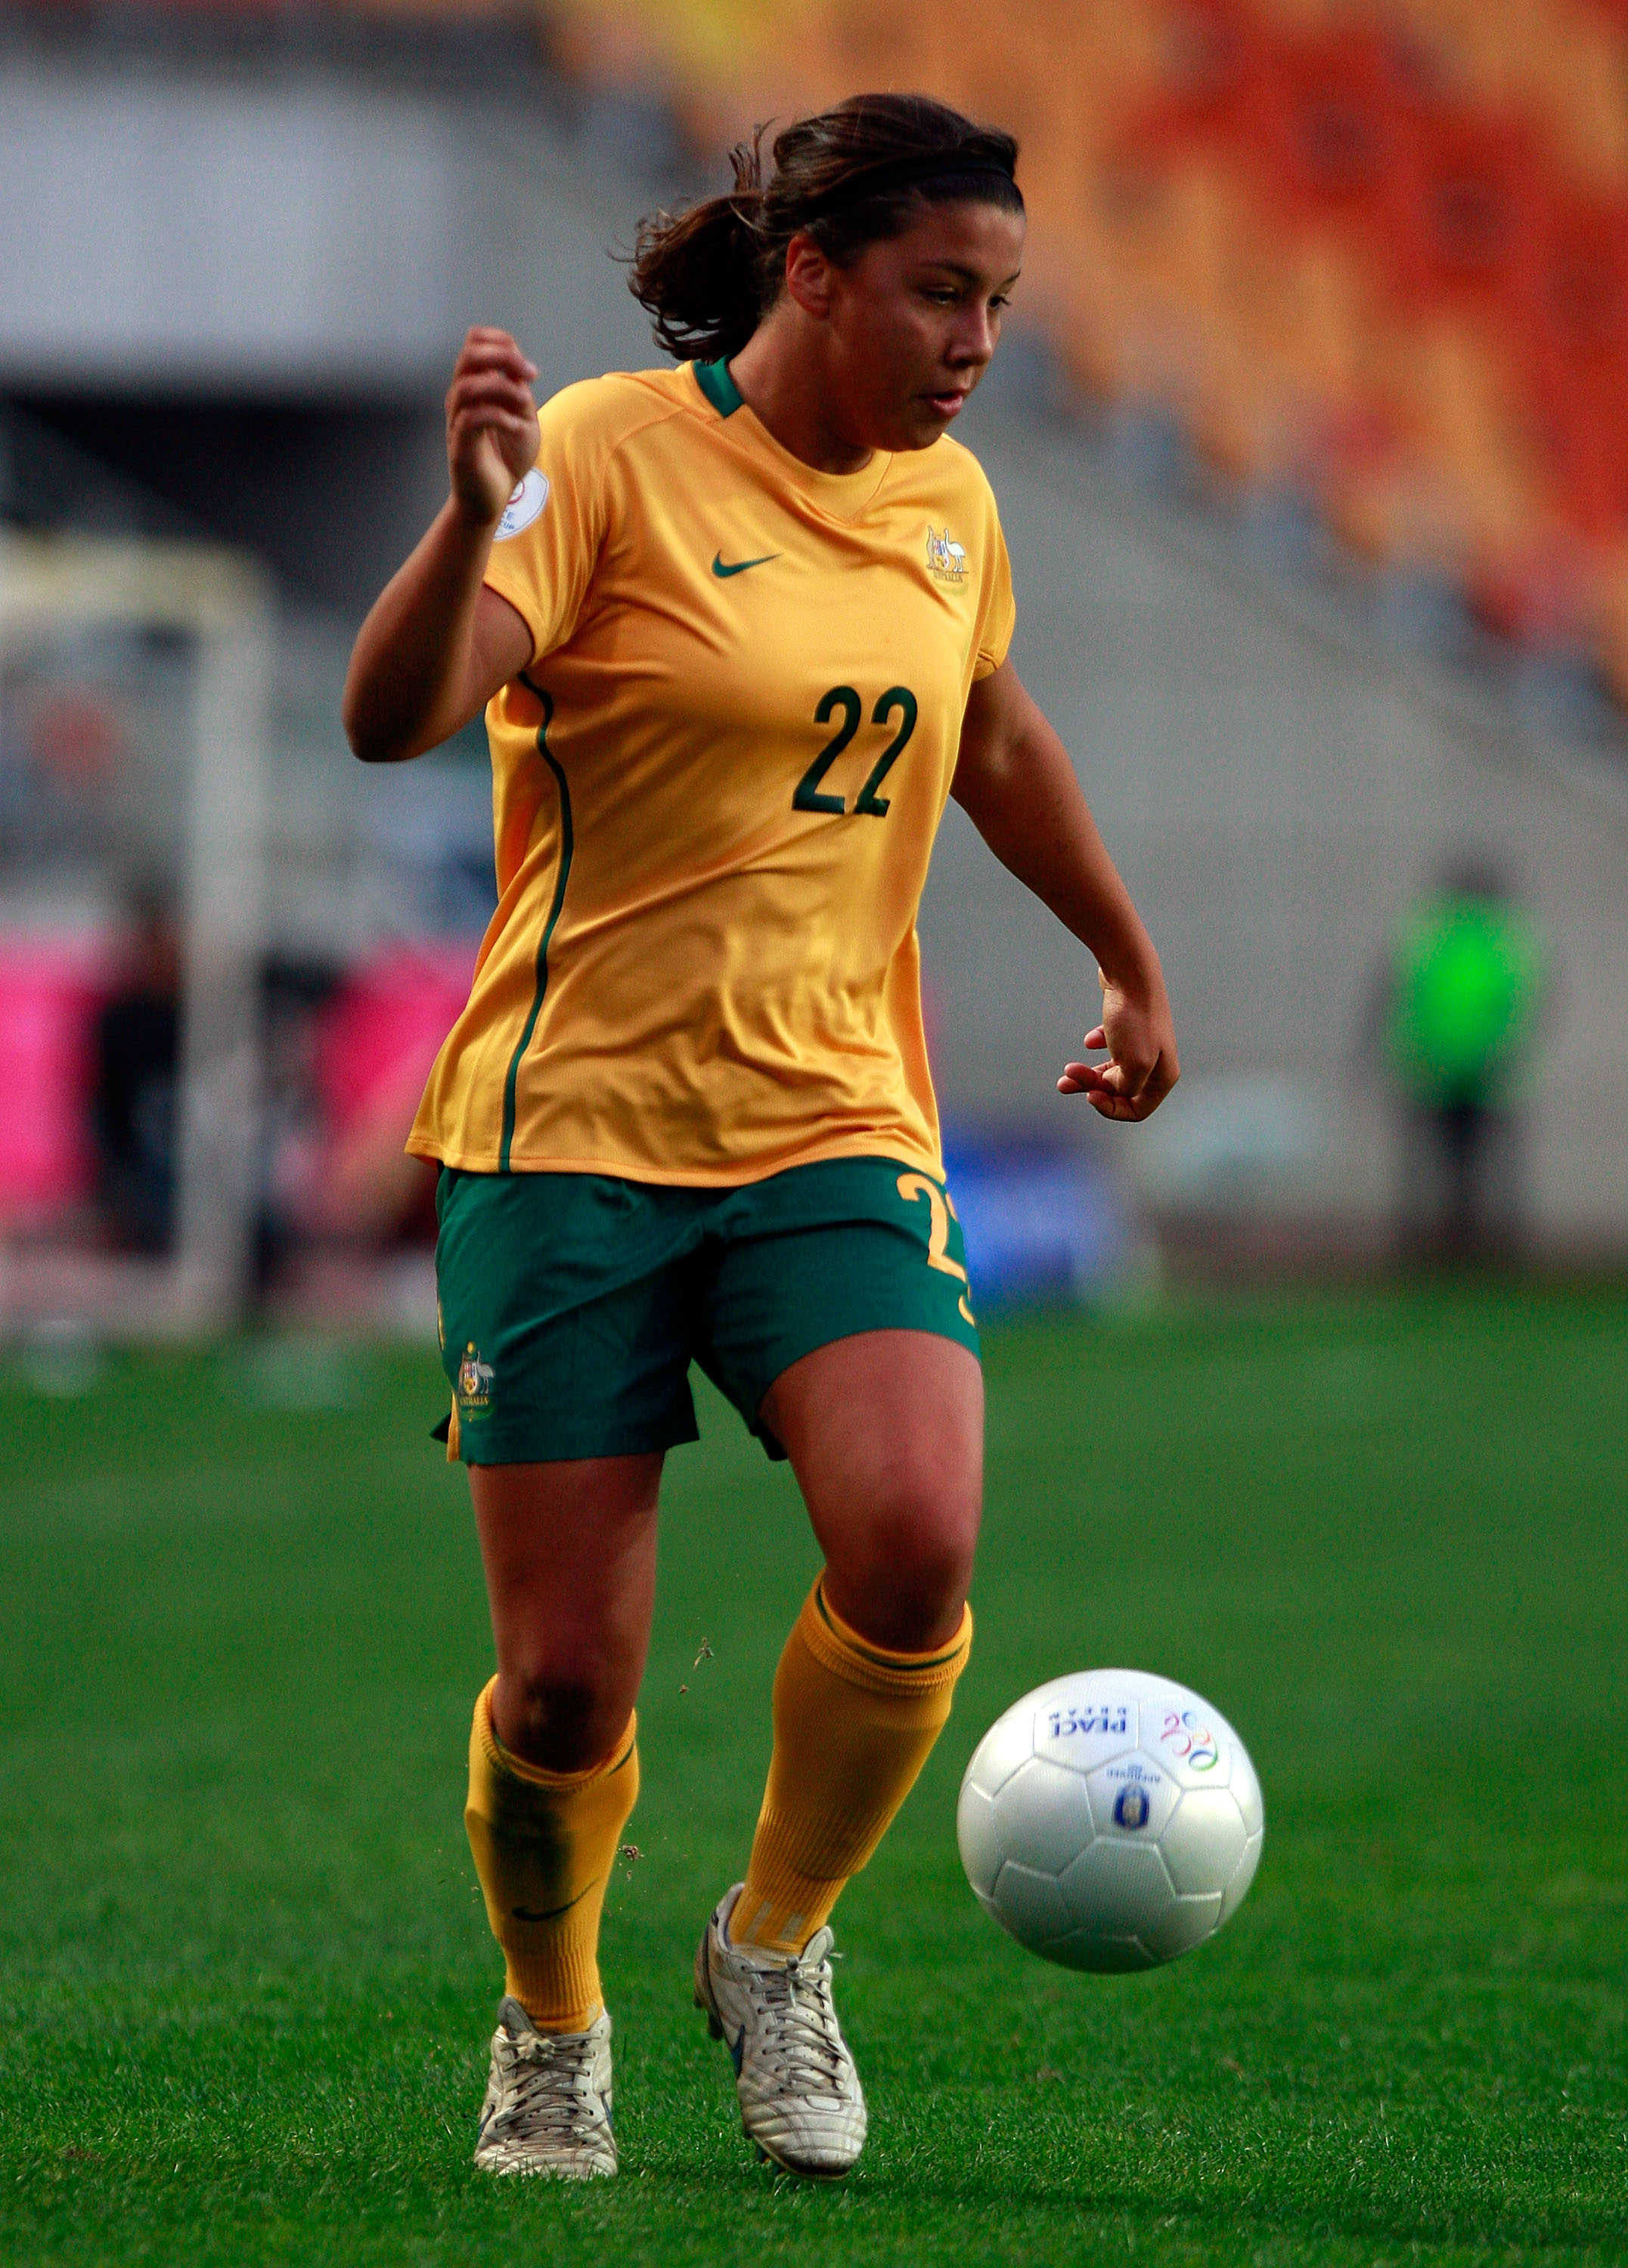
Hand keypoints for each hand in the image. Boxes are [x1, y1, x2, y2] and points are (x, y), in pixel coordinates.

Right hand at [445, 327, 539, 527]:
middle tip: (529, 375)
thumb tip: (519, 368)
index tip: (527, 366)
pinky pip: (472, 418)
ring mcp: (458, 420)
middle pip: (468, 355)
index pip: (474, 343)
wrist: (494, 498)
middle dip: (503, 357)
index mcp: (476, 386)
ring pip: (468, 385)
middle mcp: (462, 398)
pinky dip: (499, 417)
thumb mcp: (524, 419)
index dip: (500, 341)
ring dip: (502, 387)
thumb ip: (520, 392)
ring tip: (524, 403)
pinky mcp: (460, 444)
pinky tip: (516, 427)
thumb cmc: (507, 458)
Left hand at [1058, 965, 1178, 1121]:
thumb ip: (1126, 1087)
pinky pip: (1111, 1047)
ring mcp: (1143, 1044)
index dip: (1112, 1108)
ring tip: (1066, 1071)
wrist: (1131, 973)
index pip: (1137, 1110)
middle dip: (1091, 1087)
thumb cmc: (1135, 1018)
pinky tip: (1090, 1039)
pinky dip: (1097, 1046)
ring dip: (1087, 1073)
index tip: (1090, 1095)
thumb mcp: (1134, 1064)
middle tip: (1067, 1078)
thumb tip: (1116, 1089)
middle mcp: (1156, 1062)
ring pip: (1111, 1070)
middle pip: (1120, 1090)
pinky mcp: (1129, 1028)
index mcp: (1163, 1076)